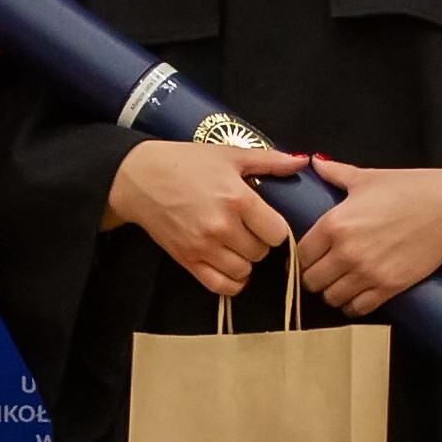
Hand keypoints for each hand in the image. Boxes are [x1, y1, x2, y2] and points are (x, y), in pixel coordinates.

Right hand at [109, 139, 303, 297]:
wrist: (140, 178)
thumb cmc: (186, 162)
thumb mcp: (229, 155)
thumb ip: (269, 161)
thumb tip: (301, 163)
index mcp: (238, 199)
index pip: (277, 232)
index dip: (275, 228)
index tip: (266, 221)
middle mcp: (222, 226)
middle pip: (261, 253)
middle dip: (259, 242)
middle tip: (248, 230)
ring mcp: (203, 247)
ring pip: (244, 271)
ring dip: (246, 261)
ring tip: (237, 245)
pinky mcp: (187, 260)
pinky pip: (220, 286)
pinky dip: (231, 282)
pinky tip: (231, 267)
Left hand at [298, 155, 441, 317]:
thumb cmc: (410, 189)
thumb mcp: (369, 178)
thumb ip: (337, 173)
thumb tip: (315, 163)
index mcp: (334, 223)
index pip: (301, 254)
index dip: (303, 256)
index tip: (310, 256)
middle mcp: (346, 252)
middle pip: (311, 281)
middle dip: (314, 277)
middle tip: (324, 271)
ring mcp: (367, 273)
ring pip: (331, 298)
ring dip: (332, 293)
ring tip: (339, 284)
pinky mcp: (388, 288)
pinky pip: (357, 309)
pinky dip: (352, 306)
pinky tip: (355, 297)